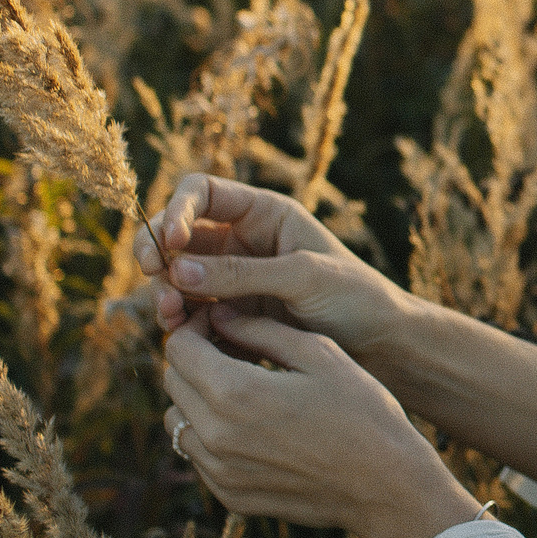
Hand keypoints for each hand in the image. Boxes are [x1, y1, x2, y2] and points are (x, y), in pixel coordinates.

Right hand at [137, 174, 412, 374]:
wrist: (382, 344)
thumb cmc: (356, 297)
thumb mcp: (304, 277)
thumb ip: (243, 274)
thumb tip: (177, 270)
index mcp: (264, 214)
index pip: (203, 193)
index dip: (177, 209)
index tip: (171, 240)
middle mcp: (242, 241)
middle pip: (177, 235)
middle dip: (158, 252)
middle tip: (153, 276)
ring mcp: (233, 280)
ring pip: (178, 277)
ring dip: (164, 291)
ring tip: (170, 315)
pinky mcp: (232, 318)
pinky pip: (192, 313)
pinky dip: (181, 322)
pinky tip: (182, 336)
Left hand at [162, 305, 480, 537]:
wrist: (387, 485)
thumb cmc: (362, 411)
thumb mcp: (320, 354)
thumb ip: (262, 330)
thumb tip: (220, 315)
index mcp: (235, 392)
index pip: (179, 348)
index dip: (195, 327)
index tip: (218, 321)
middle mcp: (216, 435)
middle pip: (173, 382)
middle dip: (194, 358)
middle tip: (228, 349)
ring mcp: (220, 471)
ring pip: (178, 421)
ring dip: (197, 398)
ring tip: (238, 388)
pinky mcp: (230, 494)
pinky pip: (199, 455)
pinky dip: (212, 435)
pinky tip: (252, 425)